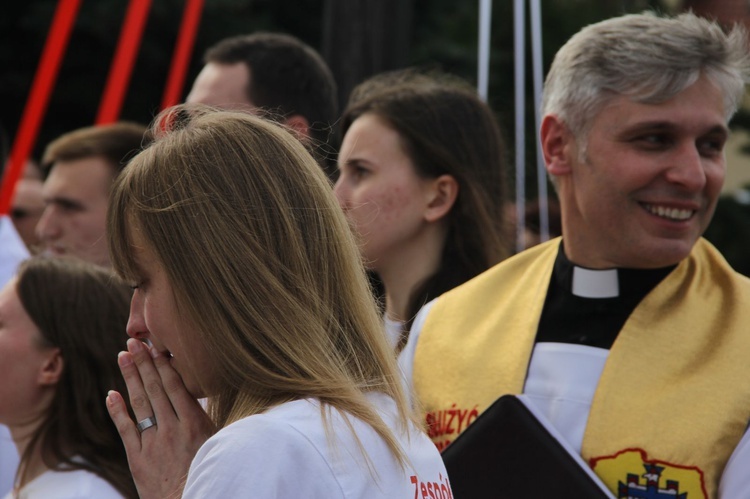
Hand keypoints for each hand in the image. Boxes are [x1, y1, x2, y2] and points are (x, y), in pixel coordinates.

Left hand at [107, 338, 214, 498]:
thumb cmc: (210, 472)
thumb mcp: (218, 442)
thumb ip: (209, 419)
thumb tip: (208, 395)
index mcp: (195, 423)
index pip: (175, 386)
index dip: (163, 364)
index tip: (155, 347)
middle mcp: (172, 429)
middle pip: (155, 388)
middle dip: (143, 363)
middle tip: (134, 342)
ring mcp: (153, 442)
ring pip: (140, 403)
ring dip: (130, 378)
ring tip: (123, 356)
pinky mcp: (138, 458)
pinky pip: (126, 429)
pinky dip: (117, 411)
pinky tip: (111, 394)